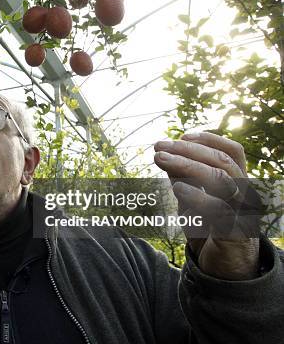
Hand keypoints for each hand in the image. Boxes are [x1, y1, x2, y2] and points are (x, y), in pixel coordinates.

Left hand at [154, 132, 259, 279]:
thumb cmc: (210, 229)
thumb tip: (164, 153)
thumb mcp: (193, 200)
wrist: (226, 270)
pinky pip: (220, 212)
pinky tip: (177, 189)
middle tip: (159, 147)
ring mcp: (244, 214)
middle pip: (223, 163)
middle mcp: (246, 194)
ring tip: (161, 160)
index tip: (182, 135)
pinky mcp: (236, 235)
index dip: (209, 140)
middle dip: (189, 151)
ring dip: (188, 167)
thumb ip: (183, 178)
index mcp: (239, 182)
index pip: (232, 152)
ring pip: (223, 181)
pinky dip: (198, 198)